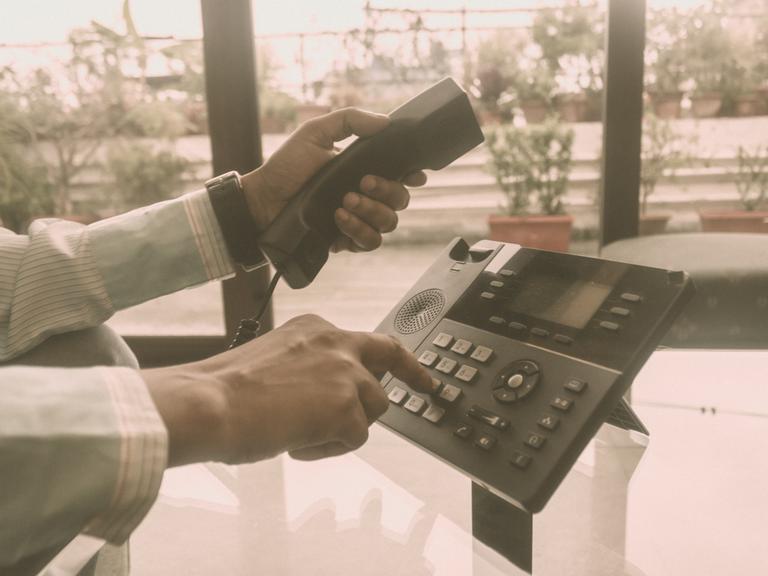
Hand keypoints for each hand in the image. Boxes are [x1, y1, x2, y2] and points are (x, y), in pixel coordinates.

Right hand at [143, 315, 432, 465]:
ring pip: (372, 408)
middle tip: (427, 386)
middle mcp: (337, 342)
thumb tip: (326, 394)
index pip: (363, 340)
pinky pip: (354, 439)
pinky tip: (295, 443)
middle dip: (414, 373)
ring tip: (299, 431)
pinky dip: (326, 449)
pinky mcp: (348, 408)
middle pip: (391, 357)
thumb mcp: (276, 359)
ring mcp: (346, 373)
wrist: (209, 403)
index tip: (403, 364)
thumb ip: (309, 367)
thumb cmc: (226, 389)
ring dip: (344, 426)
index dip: (384, 357)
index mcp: (316, 328)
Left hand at [240, 108, 426, 251]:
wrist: (263, 200)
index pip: (401, 175)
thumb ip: (349, 120)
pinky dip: (359, 231)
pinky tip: (339, 219)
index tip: (412, 173)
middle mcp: (366, 197)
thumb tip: (385, 121)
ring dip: (371, 211)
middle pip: (400, 200)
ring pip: (389, 223)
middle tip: (362, 183)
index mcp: (364, 170)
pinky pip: (370, 242)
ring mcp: (358, 220)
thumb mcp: (315, 133)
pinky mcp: (346, 240)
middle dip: (386, 191)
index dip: (413, 175)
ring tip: (345, 201)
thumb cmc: (288, 166)